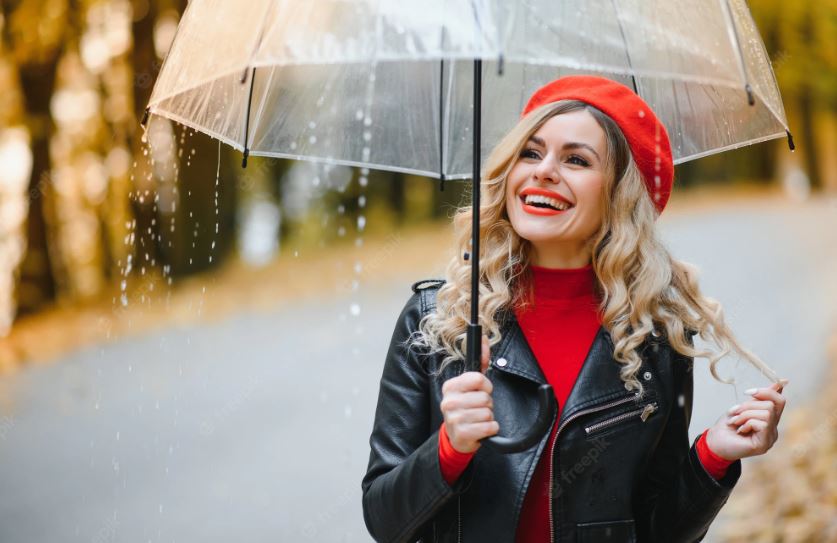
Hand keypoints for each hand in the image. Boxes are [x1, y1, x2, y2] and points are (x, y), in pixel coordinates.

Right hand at [440, 334, 498, 453]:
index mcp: (451, 386)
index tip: (481, 391)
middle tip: (478, 408)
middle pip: (485, 398)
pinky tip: (480, 429)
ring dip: (488, 417)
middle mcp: (449, 401)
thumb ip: (480, 361)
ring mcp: (454, 418)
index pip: (478, 379)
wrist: (457, 436)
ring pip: (488, 413)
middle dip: (488, 404)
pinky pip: (489, 427)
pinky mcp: (462, 434)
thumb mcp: (470, 384)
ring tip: (478, 419)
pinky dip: (491, 429)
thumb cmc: (466, 407)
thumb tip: (483, 338)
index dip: (486, 386)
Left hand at [705, 379, 788, 461]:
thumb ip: (759, 399)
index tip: (748, 392)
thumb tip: (780, 382)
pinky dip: (747, 423)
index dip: (767, 392)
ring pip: (767, 413)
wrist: (714, 442)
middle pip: (772, 405)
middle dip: (749, 405)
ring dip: (746, 414)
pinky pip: (763, 424)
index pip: (780, 401)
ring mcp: (770, 438)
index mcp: (769, 420)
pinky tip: (740, 430)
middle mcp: (773, 429)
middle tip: (735, 412)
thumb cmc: (727, 426)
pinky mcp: (764, 444)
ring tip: (735, 421)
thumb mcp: (743, 408)